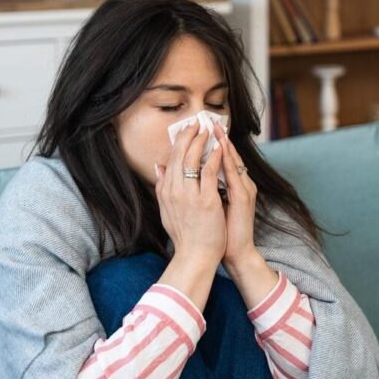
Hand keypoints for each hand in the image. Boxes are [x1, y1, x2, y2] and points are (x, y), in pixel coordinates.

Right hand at [154, 120, 226, 266]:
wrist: (195, 257)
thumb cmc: (185, 236)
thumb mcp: (166, 210)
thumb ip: (161, 187)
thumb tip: (157, 166)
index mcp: (166, 192)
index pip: (170, 160)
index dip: (179, 142)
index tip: (186, 129)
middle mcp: (174, 191)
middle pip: (179, 155)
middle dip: (189, 135)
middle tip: (197, 122)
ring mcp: (189, 195)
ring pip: (193, 159)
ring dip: (201, 141)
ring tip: (209, 129)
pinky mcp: (206, 201)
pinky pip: (210, 172)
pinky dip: (214, 157)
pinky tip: (220, 147)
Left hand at [212, 121, 257, 267]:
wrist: (233, 253)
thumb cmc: (219, 232)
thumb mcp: (209, 206)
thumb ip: (203, 190)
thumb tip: (187, 176)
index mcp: (233, 186)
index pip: (221, 160)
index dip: (212, 145)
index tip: (201, 130)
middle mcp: (241, 185)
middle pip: (229, 156)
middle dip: (218, 138)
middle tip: (208, 121)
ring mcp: (244, 190)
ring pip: (233, 161)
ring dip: (224, 143)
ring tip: (216, 128)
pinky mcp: (243, 198)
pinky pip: (234, 174)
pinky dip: (227, 160)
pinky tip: (221, 149)